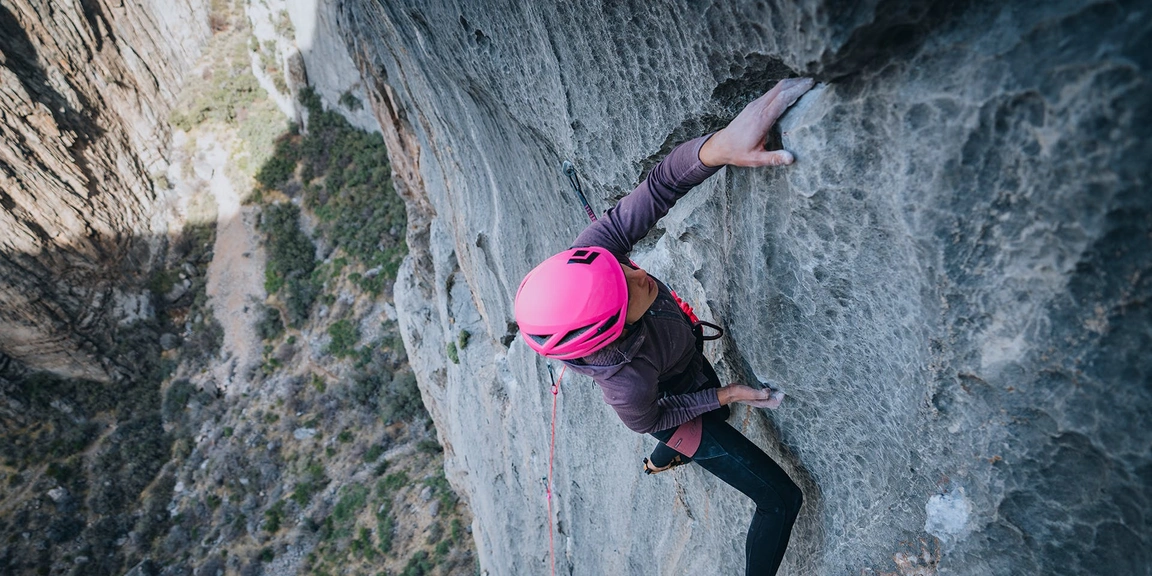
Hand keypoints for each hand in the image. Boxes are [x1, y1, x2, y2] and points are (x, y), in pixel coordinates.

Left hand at [699, 77, 814, 167]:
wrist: (720, 145)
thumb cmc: (738, 153)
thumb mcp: (755, 160)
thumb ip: (773, 159)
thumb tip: (791, 158)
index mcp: (761, 119)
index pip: (782, 98)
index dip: (797, 89)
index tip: (811, 84)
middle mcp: (758, 108)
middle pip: (780, 88)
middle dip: (797, 83)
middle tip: (814, 81)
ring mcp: (755, 105)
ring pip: (775, 88)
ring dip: (791, 84)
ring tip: (807, 84)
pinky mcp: (753, 105)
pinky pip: (771, 93)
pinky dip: (783, 89)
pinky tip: (791, 91)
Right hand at [717, 384, 785, 408]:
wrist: (731, 392)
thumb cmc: (740, 393)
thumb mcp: (751, 393)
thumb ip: (761, 394)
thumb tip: (769, 391)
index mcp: (762, 403)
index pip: (776, 403)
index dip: (780, 397)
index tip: (781, 389)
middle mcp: (761, 401)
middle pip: (775, 401)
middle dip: (779, 395)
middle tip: (780, 387)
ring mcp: (759, 398)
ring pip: (771, 397)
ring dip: (775, 393)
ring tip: (777, 385)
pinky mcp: (756, 393)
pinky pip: (766, 393)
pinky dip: (769, 390)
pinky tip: (768, 384)